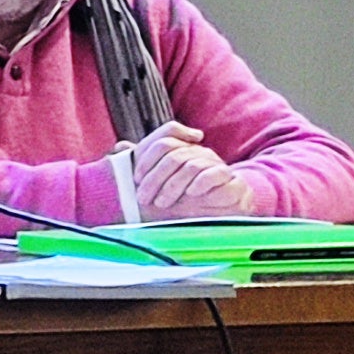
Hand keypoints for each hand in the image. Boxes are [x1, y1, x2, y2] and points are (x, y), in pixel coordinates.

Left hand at [131, 122, 251, 217]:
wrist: (226, 210)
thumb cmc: (186, 197)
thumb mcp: (161, 182)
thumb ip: (144, 164)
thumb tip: (119, 147)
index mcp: (183, 150)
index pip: (163, 142)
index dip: (146, 160)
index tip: (136, 179)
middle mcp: (200, 153)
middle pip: (173, 155)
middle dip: (154, 179)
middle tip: (143, 199)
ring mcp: (217, 164)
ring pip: (191, 165)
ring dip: (172, 186)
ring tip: (162, 203)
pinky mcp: (233, 179)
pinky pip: (215, 174)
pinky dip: (200, 183)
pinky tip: (190, 193)